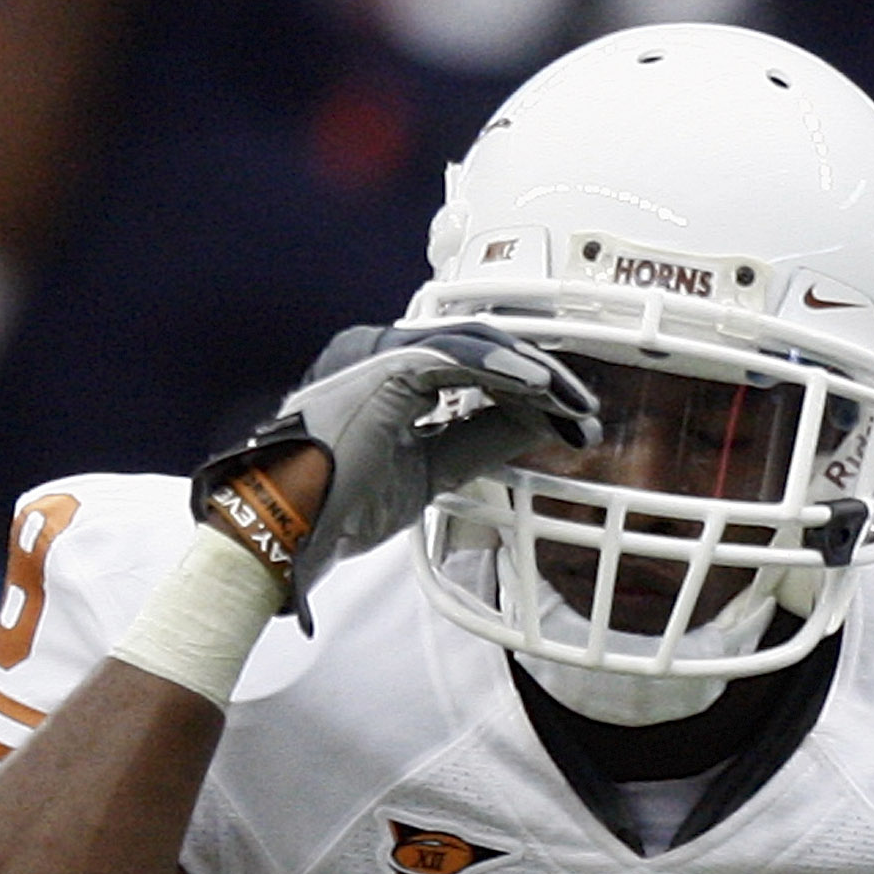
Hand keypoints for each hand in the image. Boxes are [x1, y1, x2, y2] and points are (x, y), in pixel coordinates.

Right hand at [193, 321, 600, 610]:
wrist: (287, 527)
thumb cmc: (339, 507)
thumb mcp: (429, 474)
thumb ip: (475, 444)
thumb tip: (532, 428)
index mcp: (394, 380)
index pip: (476, 372)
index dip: (529, 396)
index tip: (570, 425)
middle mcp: (387, 356)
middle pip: (482, 351)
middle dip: (542, 381)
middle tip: (585, 414)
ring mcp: (382, 354)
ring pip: (475, 345)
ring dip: (531, 375)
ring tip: (574, 406)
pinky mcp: (384, 365)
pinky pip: (455, 356)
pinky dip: (501, 370)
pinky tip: (539, 390)